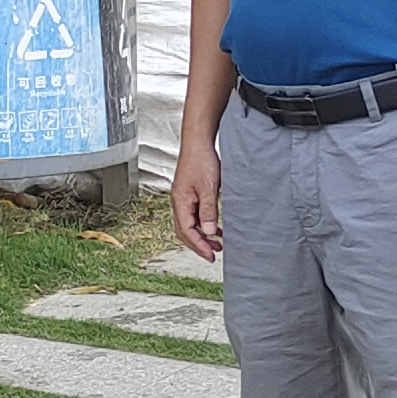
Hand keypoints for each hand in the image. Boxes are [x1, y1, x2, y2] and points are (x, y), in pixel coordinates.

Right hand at [171, 141, 222, 261]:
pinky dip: (204, 224)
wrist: (198, 142)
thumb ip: (208, 211)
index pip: (186, 231)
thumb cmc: (201, 160)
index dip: (198, 246)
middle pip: (185, 231)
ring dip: (202, 235)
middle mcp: (179, 201)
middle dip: (198, 244)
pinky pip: (195, 215)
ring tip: (217, 244)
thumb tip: (209, 232)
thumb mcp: (209, 188)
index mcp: (180, 202)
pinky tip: (216, 227)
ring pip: (190, 224)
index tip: (210, 255)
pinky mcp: (190, 193)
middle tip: (213, 254)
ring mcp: (184, 198)